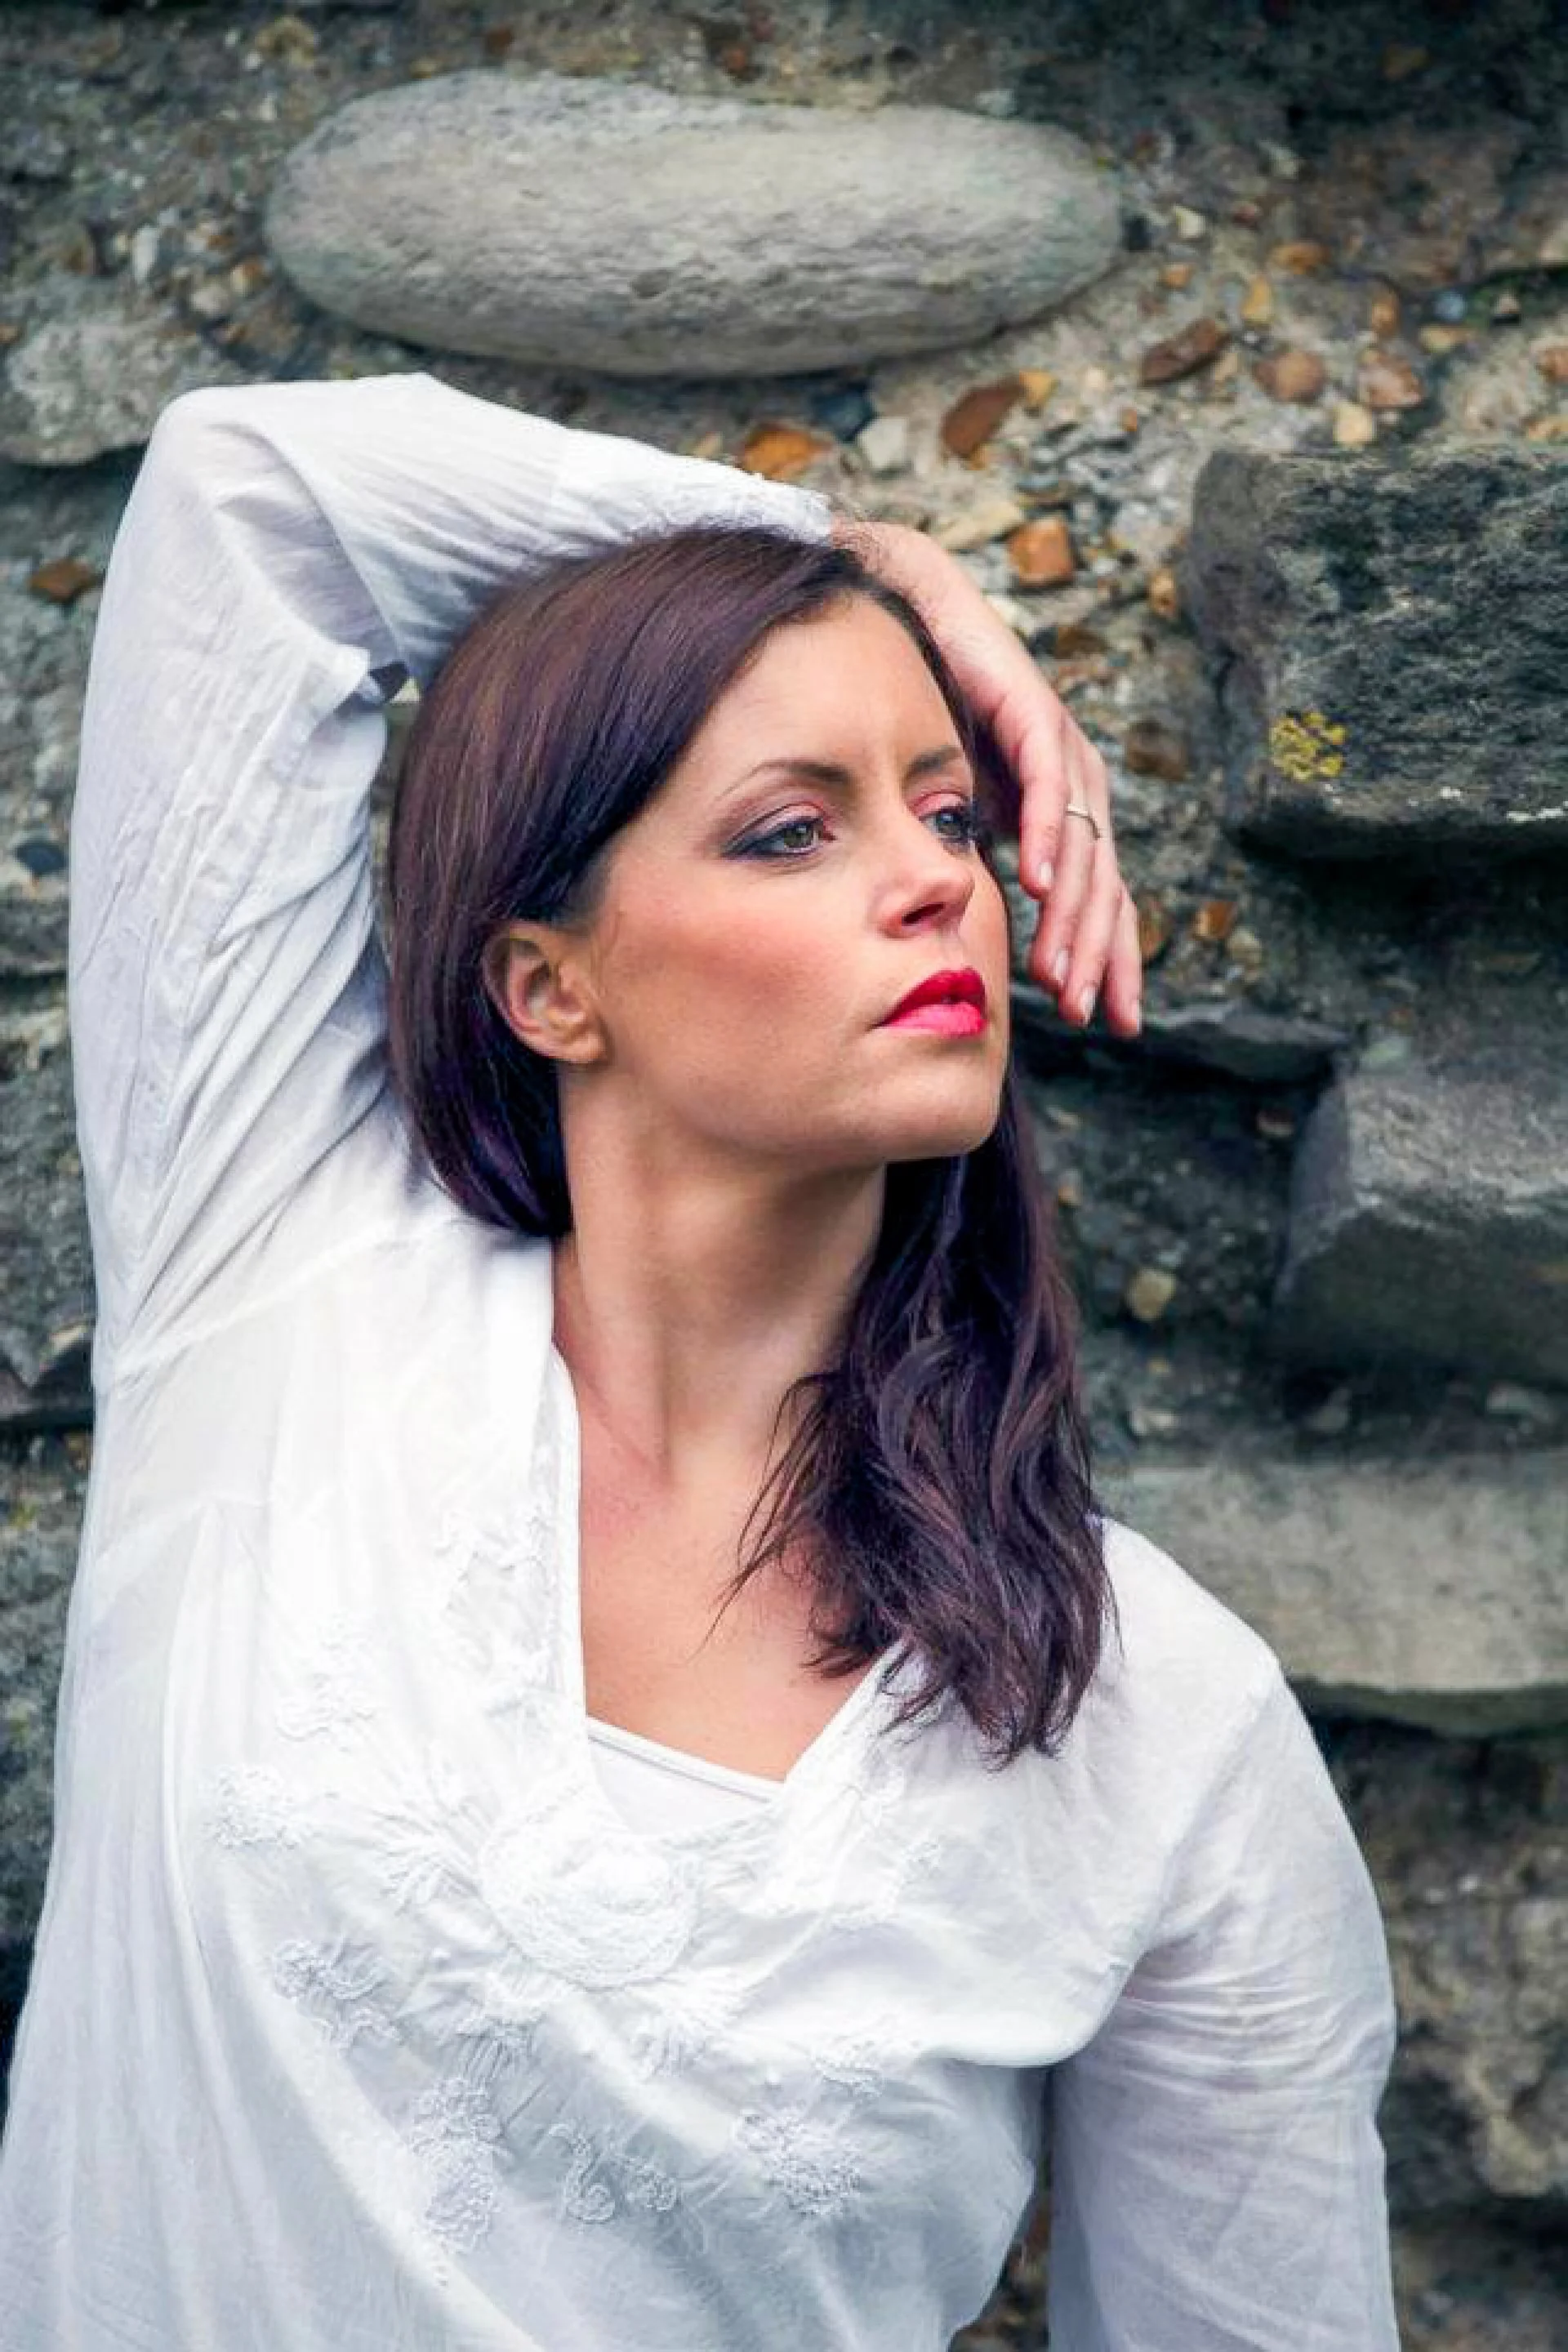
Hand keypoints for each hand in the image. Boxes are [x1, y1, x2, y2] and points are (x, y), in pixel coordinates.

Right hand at [836, 518, 1141, 1037]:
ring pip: (1081, 846)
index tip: (1112, 1021)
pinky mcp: (1033, 712)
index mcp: (1063, 813)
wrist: (908, 616)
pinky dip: (1045, 836)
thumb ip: (972, 863)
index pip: (1102, 898)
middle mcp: (1075, 785)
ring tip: (1057, 975)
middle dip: (1094, 954)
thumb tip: (965, 937)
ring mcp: (1061, 749)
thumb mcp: (952, 812)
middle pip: (1103, 884)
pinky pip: (1047, 785)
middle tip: (1082, 1013)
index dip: (1110, 959)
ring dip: (1070, 916)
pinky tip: (1035, 884)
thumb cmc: (922, 713)